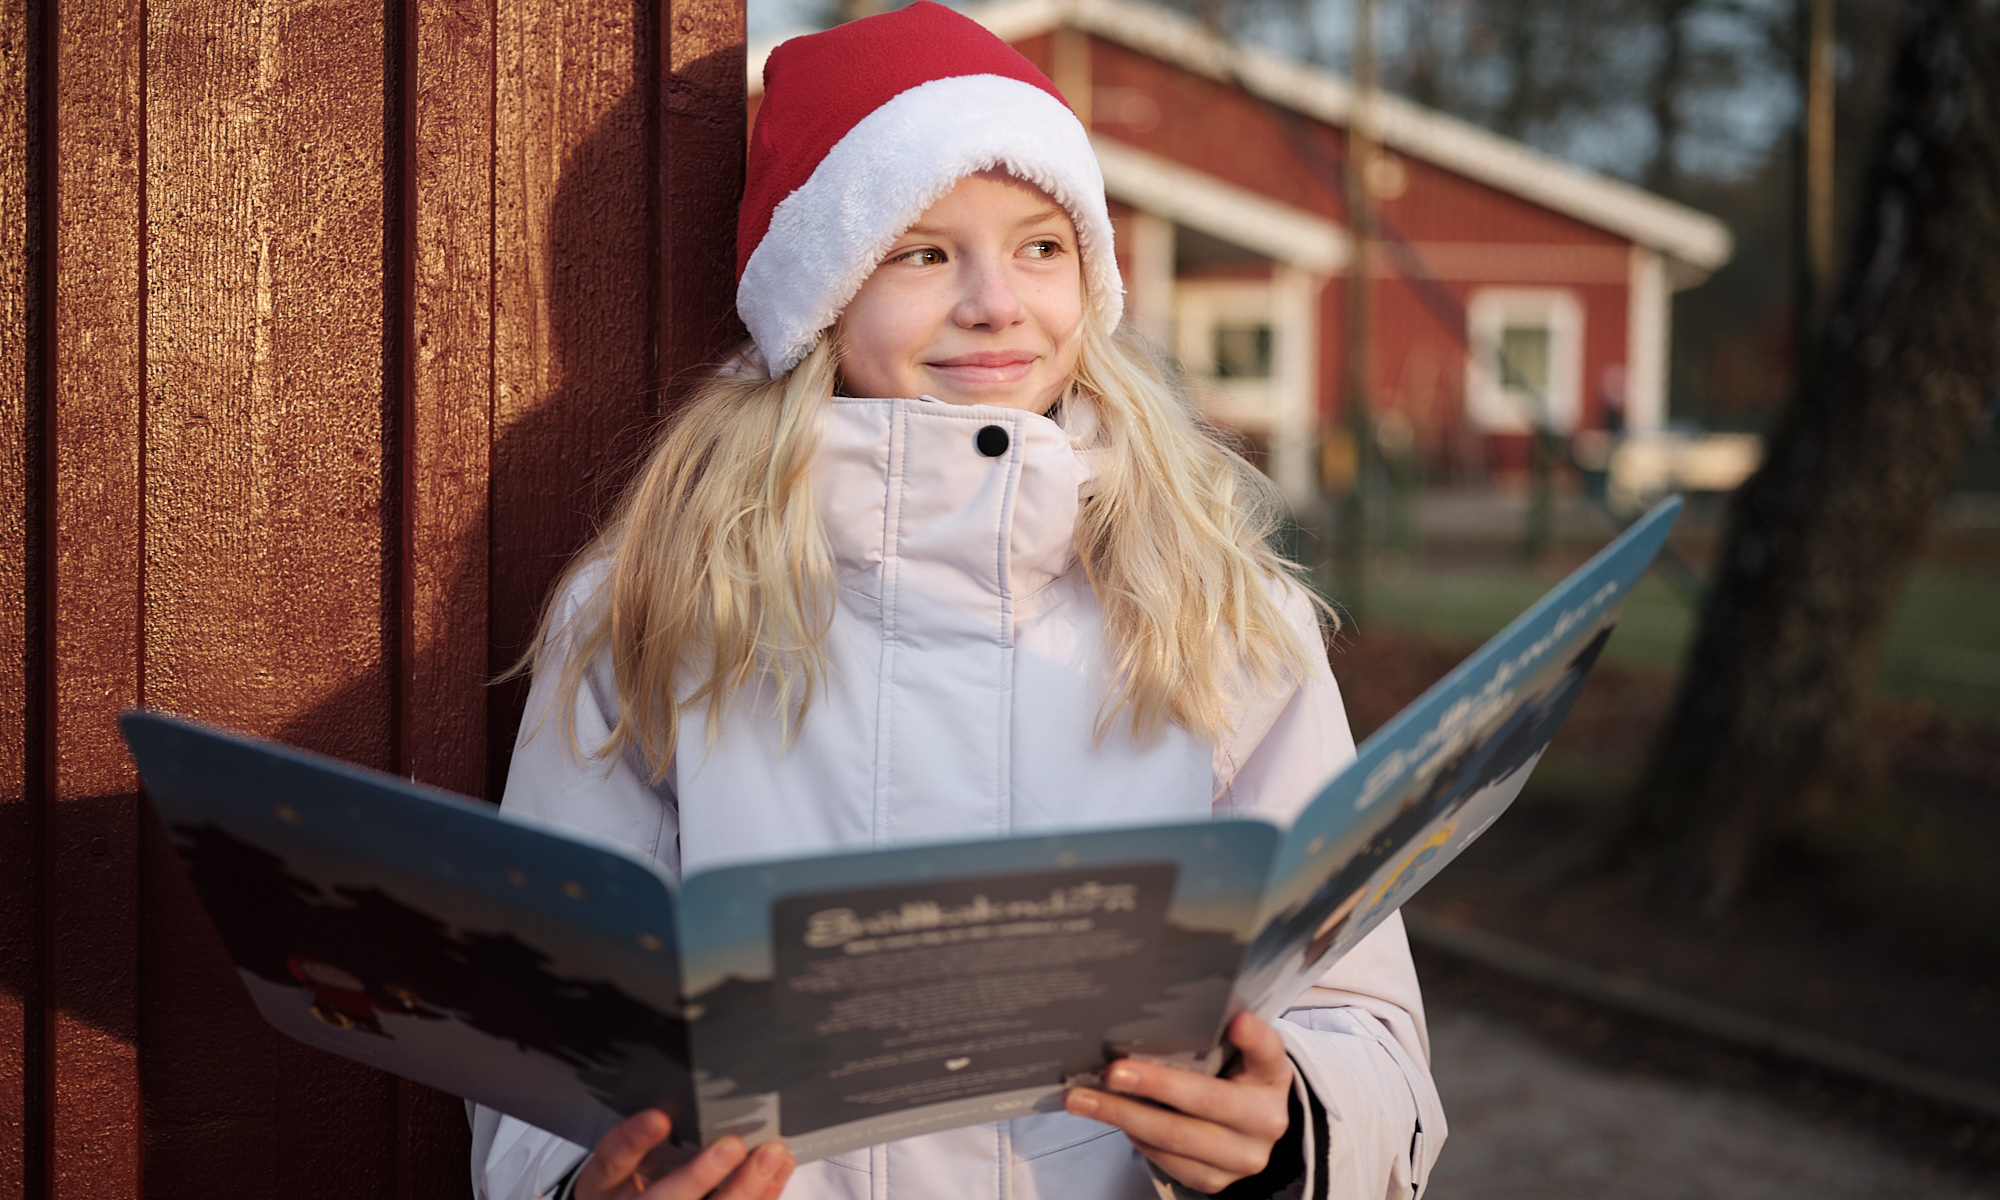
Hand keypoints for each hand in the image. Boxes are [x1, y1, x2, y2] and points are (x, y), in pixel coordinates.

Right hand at [577, 1109, 793, 1199]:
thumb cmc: (625, 1184)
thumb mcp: (618, 1161)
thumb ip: (640, 1137)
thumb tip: (676, 1105)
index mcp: (605, 1185)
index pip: (613, 1160)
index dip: (634, 1140)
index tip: (660, 1118)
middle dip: (698, 1177)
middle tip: (732, 1145)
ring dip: (744, 1190)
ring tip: (772, 1156)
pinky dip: (762, 1197)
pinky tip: (777, 1173)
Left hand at [1062, 1012, 1292, 1193]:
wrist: (1247, 1130)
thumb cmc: (1232, 1079)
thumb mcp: (1236, 1053)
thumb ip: (1212, 1035)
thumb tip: (1155, 1014)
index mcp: (1272, 1075)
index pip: (1268, 1052)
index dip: (1253, 1038)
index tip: (1236, 1022)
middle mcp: (1265, 1120)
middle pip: (1205, 1101)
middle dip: (1151, 1085)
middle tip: (1111, 1073)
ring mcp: (1243, 1157)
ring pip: (1176, 1138)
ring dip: (1123, 1116)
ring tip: (1084, 1099)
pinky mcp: (1216, 1180)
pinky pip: (1168, 1161)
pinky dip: (1136, 1137)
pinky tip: (1113, 1118)